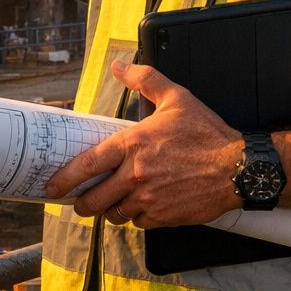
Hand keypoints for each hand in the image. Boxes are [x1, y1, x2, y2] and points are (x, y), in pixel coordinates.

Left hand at [44, 59, 242, 227]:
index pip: (88, 165)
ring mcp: (149, 198)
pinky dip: (136, 217)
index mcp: (133, 144)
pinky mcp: (164, 216)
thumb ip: (145, 79)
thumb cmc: (207, 133)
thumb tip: (120, 67)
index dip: (65, 178)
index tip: (52, 187)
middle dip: (83, 203)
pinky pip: (138, 222)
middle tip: (81, 202)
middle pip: (94, 199)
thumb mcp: (176, 98)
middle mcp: (135, 174)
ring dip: (111, 210)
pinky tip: (142, 207)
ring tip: (113, 203)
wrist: (238, 168)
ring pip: (115, 214)